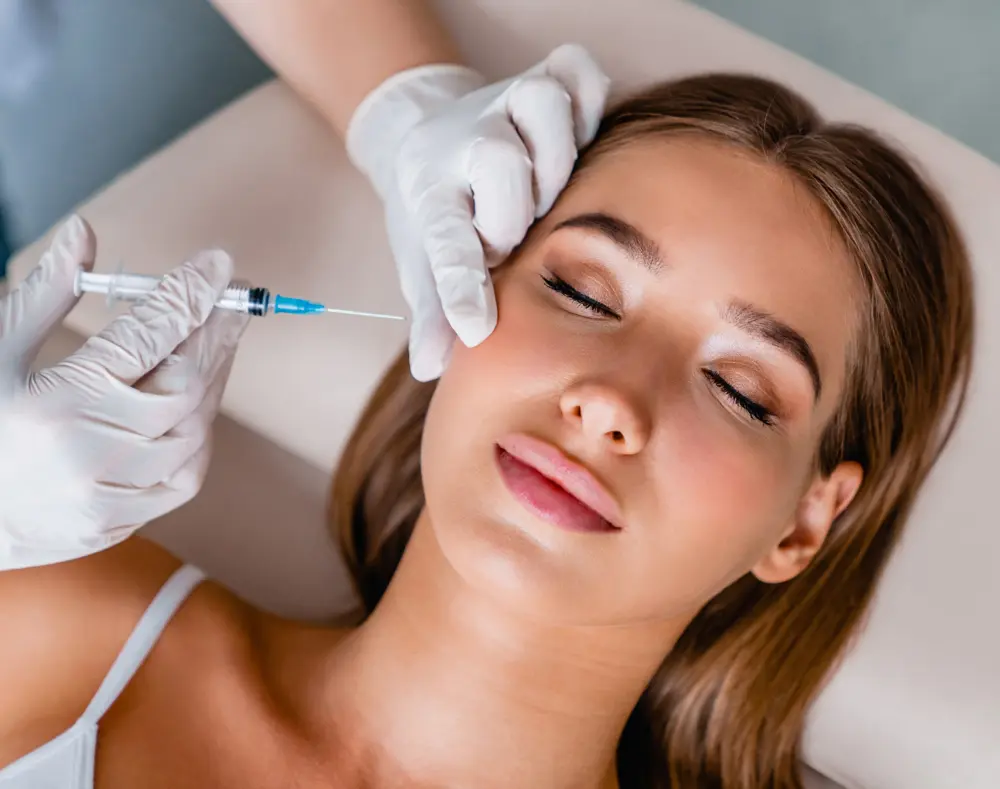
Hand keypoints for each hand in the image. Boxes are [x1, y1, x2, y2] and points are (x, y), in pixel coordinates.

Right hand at [0, 216, 248, 569]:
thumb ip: (45, 293)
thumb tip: (85, 232)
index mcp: (58, 402)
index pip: (147, 338)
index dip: (188, 295)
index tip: (218, 263)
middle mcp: (93, 452)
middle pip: (184, 384)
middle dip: (216, 333)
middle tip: (236, 298)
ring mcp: (112, 494)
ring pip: (194, 428)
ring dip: (213, 378)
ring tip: (217, 340)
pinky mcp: (124, 522)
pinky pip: (186, 472)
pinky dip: (199, 429)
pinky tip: (196, 400)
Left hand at [348, 44, 609, 380]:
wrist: (431, 136)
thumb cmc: (441, 212)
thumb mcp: (424, 262)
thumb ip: (432, 313)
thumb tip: (428, 368)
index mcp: (430, 195)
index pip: (443, 243)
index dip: (460, 286)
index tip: (475, 327)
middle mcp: (465, 142)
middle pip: (499, 161)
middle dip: (513, 211)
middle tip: (514, 236)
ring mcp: (504, 103)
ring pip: (542, 105)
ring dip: (556, 156)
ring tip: (551, 190)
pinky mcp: (543, 77)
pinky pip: (579, 74)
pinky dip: (590, 100)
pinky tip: (583, 137)